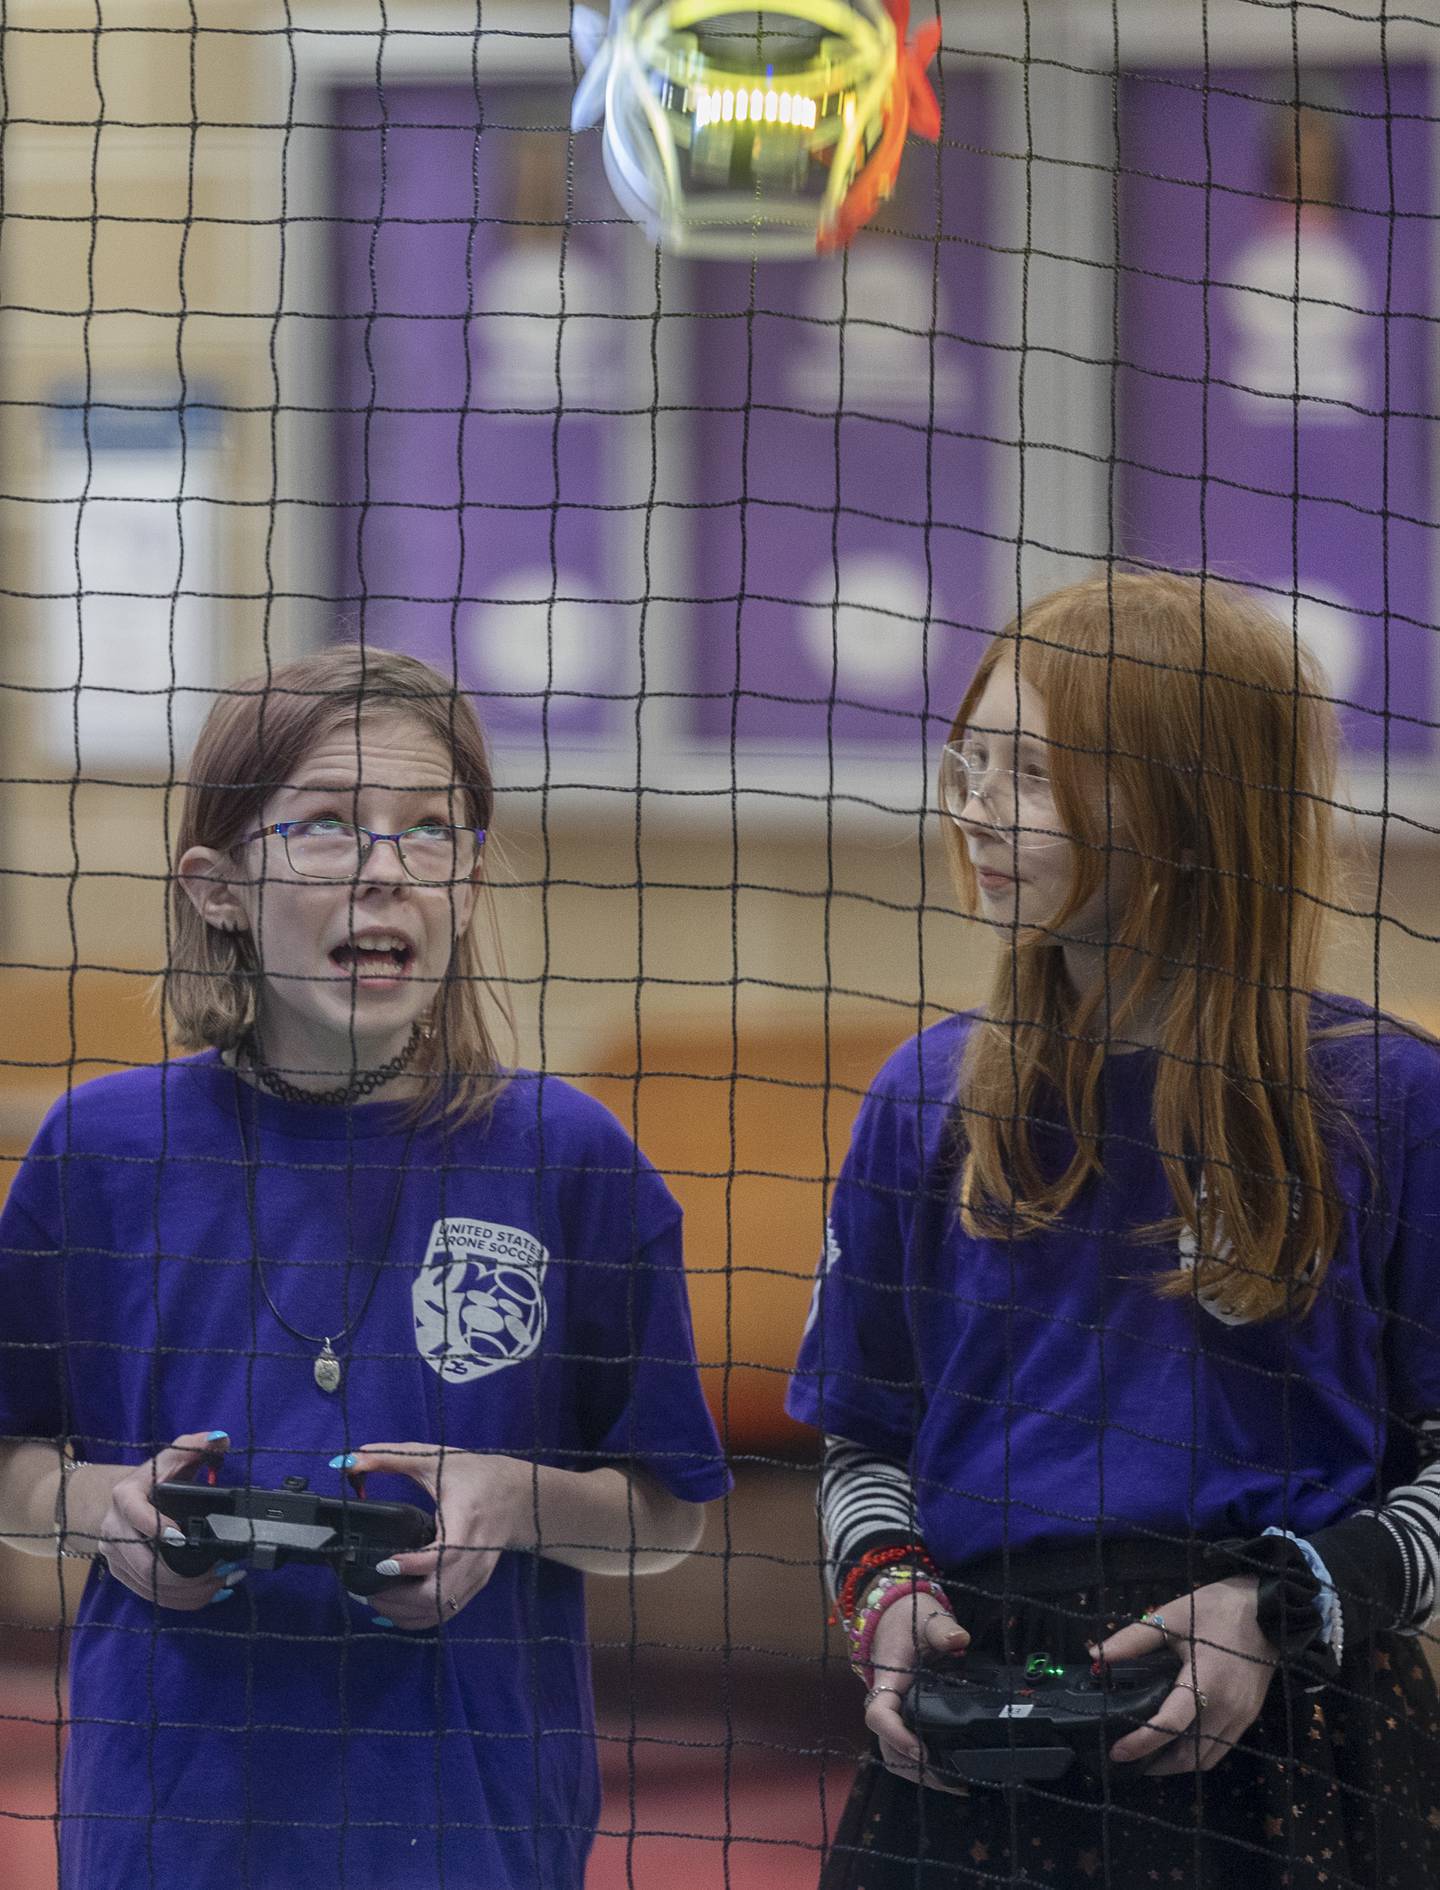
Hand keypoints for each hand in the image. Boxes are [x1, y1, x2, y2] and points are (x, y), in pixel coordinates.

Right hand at [99, 1430, 234, 1609]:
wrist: (124, 1498)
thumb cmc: (154, 1476)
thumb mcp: (174, 1455)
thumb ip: (197, 1445)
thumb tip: (221, 1439)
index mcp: (124, 1496)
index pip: (135, 1514)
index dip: (156, 1527)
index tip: (182, 1537)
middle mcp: (113, 1529)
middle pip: (143, 1562)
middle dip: (183, 1574)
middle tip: (220, 1570)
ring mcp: (114, 1556)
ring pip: (148, 1585)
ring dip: (187, 1591)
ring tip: (221, 1583)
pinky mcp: (122, 1575)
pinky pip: (149, 1595)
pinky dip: (179, 1599)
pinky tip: (207, 1594)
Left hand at [341, 1444, 528, 1629]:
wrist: (521, 1494)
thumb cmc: (477, 1474)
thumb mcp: (436, 1458)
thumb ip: (391, 1458)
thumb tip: (349, 1461)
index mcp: (467, 1521)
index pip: (445, 1555)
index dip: (413, 1566)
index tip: (385, 1562)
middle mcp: (476, 1555)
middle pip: (439, 1595)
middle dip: (399, 1599)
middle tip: (368, 1587)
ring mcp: (478, 1575)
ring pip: (440, 1610)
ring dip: (405, 1612)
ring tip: (377, 1597)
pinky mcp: (476, 1585)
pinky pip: (446, 1612)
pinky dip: (419, 1616)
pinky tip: (397, 1607)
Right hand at [863, 1598, 970, 1795]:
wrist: (894, 1615)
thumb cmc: (909, 1618)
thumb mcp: (927, 1618)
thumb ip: (941, 1629)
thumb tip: (959, 1639)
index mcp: (888, 1680)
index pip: (880, 1713)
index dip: (895, 1735)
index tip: (921, 1750)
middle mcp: (886, 1701)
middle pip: (886, 1744)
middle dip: (912, 1766)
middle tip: (948, 1781)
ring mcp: (893, 1711)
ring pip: (893, 1751)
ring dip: (916, 1773)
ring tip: (953, 1786)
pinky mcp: (903, 1716)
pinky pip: (902, 1747)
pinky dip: (919, 1767)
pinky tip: (947, 1777)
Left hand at [1097, 1576, 1276, 1774]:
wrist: (1267, 1610)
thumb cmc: (1217, 1609)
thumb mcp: (1171, 1617)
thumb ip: (1133, 1639)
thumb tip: (1097, 1656)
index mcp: (1206, 1681)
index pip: (1171, 1724)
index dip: (1142, 1742)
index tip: (1117, 1750)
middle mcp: (1227, 1708)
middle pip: (1190, 1755)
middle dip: (1158, 1764)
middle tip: (1129, 1758)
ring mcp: (1241, 1716)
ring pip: (1208, 1758)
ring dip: (1179, 1764)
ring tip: (1150, 1755)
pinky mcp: (1248, 1716)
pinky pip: (1222, 1747)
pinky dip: (1198, 1754)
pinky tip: (1179, 1742)